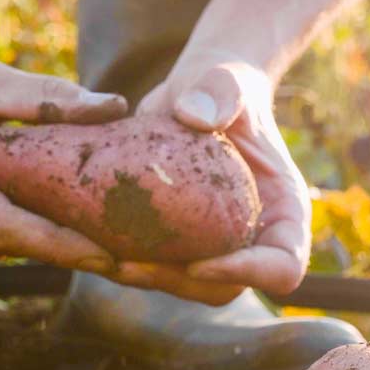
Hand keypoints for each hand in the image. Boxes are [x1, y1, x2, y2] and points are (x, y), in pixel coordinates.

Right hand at [0, 38, 127, 272]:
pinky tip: (18, 206)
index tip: (111, 257)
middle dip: (61, 239)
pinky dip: (2, 231)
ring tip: (75, 211)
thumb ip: (45, 99)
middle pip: (4, 241)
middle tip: (121, 236)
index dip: (58, 246)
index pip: (1, 226)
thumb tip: (114, 106)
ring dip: (31, 233)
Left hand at [108, 49, 310, 305]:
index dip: (247, 274)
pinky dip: (123, 259)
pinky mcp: (181, 244)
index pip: (282, 268)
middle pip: (227, 287)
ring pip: (187, 286)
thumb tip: (194, 114)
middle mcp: (255, 239)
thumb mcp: (227, 82)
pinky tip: (85, 241)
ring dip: (145, 279)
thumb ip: (221, 92)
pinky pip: (157, 266)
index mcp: (285, 213)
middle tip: (129, 264)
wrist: (198, 94)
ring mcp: (218, 246)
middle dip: (179, 282)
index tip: (199, 262)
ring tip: (100, 258)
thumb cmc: (224, 86)